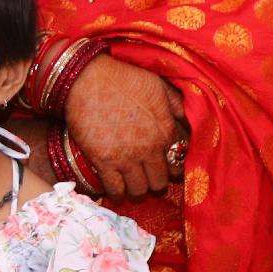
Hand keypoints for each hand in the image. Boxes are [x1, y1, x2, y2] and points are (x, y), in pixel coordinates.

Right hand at [63, 54, 181, 196]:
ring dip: (137, 188)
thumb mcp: (158, 85)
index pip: (178, 162)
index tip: (164, 165)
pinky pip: (115, 190)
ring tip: (131, 181)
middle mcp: (149, 149)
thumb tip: (184, 119)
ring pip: (139, 190)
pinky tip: (116, 186)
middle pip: (160, 182)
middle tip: (147, 175)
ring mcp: (126, 158)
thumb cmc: (123, 79)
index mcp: (165, 131)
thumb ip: (176, 104)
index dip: (173, 167)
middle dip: (156, 181)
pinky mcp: (103, 163)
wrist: (88, 79)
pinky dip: (117, 192)